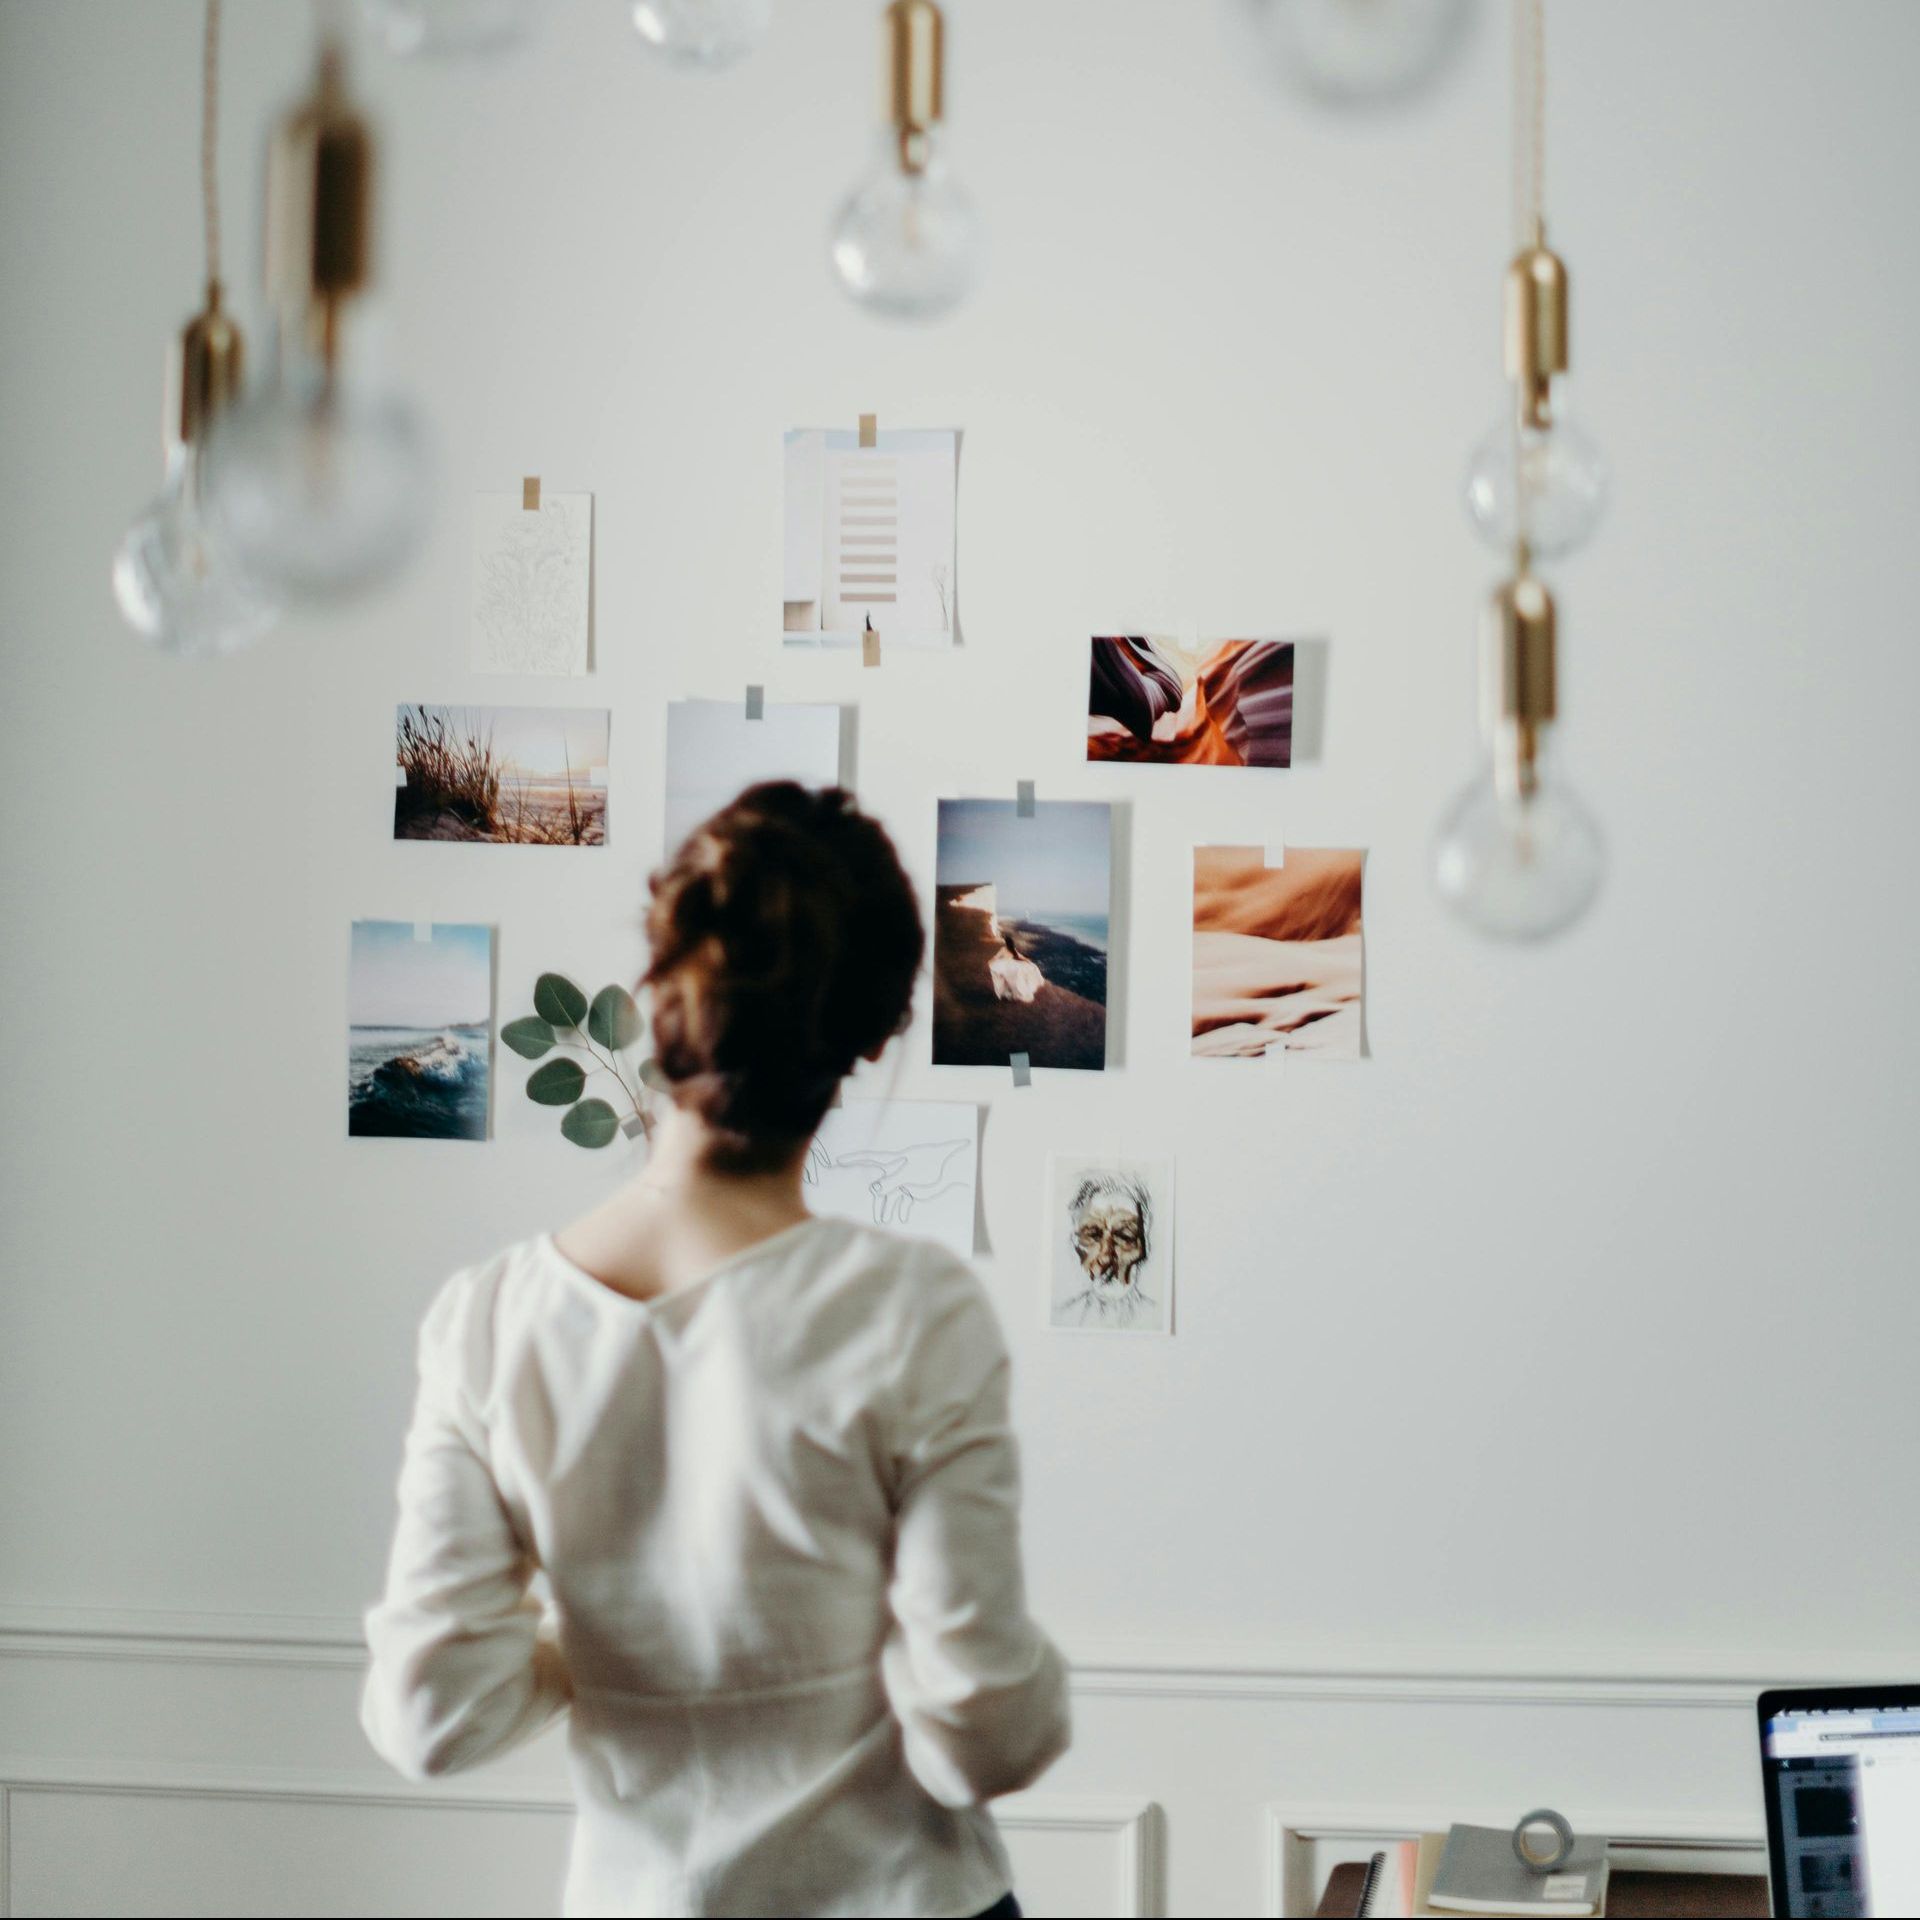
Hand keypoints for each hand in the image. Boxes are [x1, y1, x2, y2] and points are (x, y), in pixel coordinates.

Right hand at [831, 1140, 970, 1225]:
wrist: (950, 1167)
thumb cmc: (929, 1163)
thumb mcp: (909, 1172)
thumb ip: (891, 1181)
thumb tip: (874, 1189)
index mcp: (892, 1161)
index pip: (869, 1159)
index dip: (854, 1159)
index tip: (839, 1160)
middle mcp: (895, 1171)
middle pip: (880, 1186)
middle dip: (877, 1201)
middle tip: (876, 1217)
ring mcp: (904, 1180)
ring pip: (891, 1197)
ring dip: (888, 1209)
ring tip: (885, 1221)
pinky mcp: (913, 1188)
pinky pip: (904, 1201)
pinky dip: (902, 1209)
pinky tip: (902, 1218)